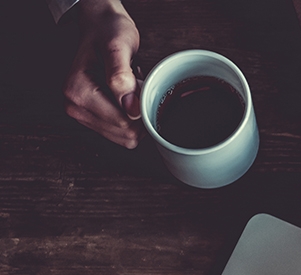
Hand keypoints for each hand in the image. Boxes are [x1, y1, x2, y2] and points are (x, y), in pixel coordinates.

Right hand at [65, 0, 142, 148]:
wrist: (102, 28)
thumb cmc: (109, 33)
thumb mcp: (118, 46)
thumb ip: (121, 76)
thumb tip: (131, 109)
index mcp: (78, 92)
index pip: (123, 124)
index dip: (143, 110)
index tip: (143, 87)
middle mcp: (74, 106)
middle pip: (124, 134)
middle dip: (139, 114)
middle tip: (137, 87)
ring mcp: (81, 114)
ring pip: (124, 137)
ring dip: (136, 117)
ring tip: (131, 91)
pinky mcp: (91, 118)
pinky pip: (121, 133)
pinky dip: (132, 119)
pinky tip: (129, 99)